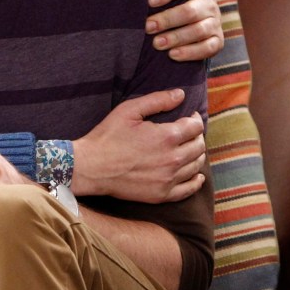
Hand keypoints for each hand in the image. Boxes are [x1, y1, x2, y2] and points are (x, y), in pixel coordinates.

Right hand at [70, 89, 205, 202]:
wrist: (91, 168)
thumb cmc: (108, 136)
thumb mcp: (128, 110)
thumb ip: (157, 100)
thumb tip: (181, 94)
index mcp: (167, 136)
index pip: (195, 127)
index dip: (195, 119)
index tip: (190, 117)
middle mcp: (173, 159)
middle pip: (199, 146)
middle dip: (197, 136)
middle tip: (188, 132)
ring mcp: (168, 179)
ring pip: (196, 165)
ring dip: (197, 155)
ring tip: (188, 149)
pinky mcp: (162, 194)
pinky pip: (189, 189)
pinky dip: (196, 181)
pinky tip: (196, 175)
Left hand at [146, 0, 223, 61]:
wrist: (198, 13)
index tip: (149, 0)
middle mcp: (209, 2)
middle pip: (190, 12)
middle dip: (167, 19)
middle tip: (147, 26)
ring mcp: (215, 22)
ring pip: (198, 31)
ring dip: (176, 38)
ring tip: (156, 44)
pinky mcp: (217, 40)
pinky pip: (208, 48)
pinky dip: (191, 52)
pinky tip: (173, 55)